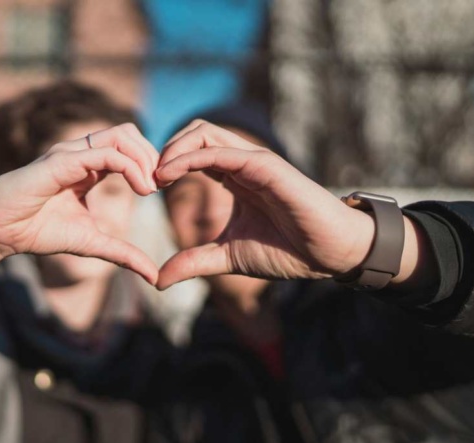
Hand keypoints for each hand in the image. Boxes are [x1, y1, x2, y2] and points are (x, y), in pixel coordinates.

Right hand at [0, 123, 160, 283]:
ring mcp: (70, 153)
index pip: (129, 147)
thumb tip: (153, 276)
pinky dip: (130, 167)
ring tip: (151, 187)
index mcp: (89, 166)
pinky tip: (140, 189)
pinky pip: (104, 153)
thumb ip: (123, 254)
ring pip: (120, 135)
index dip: (150, 164)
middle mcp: (81, 153)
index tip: (162, 190)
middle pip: (129, 133)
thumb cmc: (38, 231)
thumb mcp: (92, 243)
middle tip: (162, 185)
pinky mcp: (61, 161)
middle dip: (152, 155)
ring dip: (144, 158)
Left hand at [155, 121, 374, 288]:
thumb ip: (194, 261)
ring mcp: (254, 161)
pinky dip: (190, 157)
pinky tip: (170, 175)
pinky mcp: (266, 166)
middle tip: (145, 179)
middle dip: (164, 149)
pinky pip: (221, 152)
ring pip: (205, 132)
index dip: (165, 163)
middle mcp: (242, 162)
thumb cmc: (287, 250)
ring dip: (173, 148)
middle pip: (195, 132)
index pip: (192, 152)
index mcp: (234, 177)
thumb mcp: (227, 257)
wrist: (329, 254)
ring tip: (155, 176)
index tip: (145, 188)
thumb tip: (158, 279)